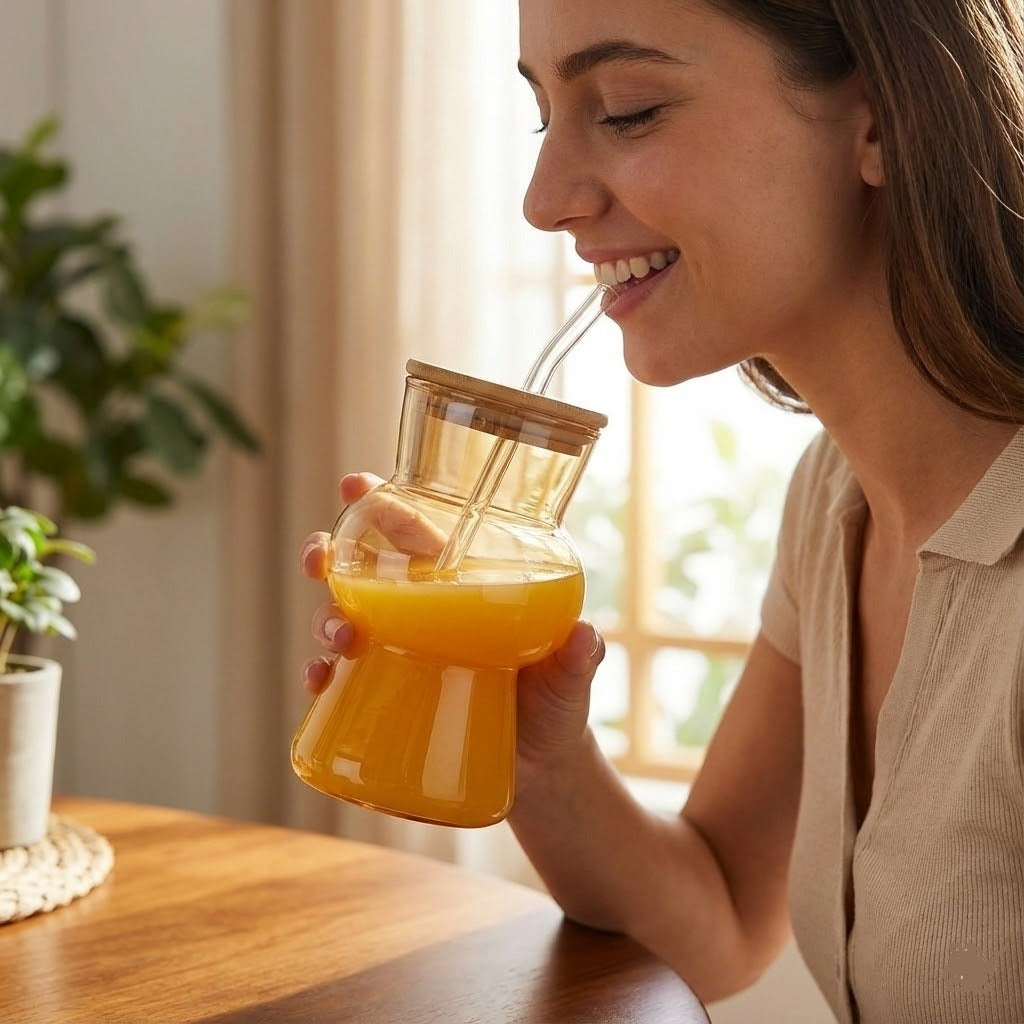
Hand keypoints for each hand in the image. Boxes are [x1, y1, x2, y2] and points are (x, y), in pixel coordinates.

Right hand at [298, 471, 606, 786]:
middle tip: (320, 558)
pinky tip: (319, 682)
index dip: (380, 504)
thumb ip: (578, 658)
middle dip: (327, 555)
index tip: (354, 484)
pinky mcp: (381, 702)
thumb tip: (587, 637)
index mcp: (460, 589)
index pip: (416, 534)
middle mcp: (419, 616)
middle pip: (359, 570)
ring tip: (342, 638)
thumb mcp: (567, 678)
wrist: (538, 771)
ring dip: (327, 619)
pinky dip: (319, 678)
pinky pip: (337, 684)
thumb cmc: (554, 706)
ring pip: (340, 620)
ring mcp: (395, 658)